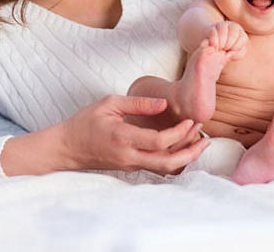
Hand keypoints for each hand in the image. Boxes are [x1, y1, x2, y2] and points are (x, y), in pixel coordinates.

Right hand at [60, 95, 209, 174]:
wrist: (68, 147)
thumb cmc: (86, 122)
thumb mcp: (109, 104)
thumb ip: (138, 104)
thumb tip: (164, 104)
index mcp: (123, 137)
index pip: (159, 142)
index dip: (179, 133)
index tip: (190, 121)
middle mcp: (129, 156)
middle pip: (167, 163)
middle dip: (190, 152)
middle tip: (205, 138)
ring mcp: (131, 164)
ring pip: (165, 169)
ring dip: (185, 158)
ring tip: (200, 143)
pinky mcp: (131, 167)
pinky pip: (157, 167)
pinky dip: (174, 159)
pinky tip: (183, 147)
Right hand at [205, 21, 247, 59]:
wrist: (214, 47)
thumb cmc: (227, 51)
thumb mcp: (236, 54)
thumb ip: (238, 55)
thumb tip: (229, 54)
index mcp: (241, 33)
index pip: (243, 37)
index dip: (237, 46)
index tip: (231, 51)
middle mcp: (233, 26)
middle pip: (233, 33)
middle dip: (229, 44)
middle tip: (224, 50)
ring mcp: (222, 25)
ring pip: (223, 29)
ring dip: (221, 42)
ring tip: (219, 49)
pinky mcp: (212, 27)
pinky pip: (213, 32)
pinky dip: (214, 42)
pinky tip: (214, 47)